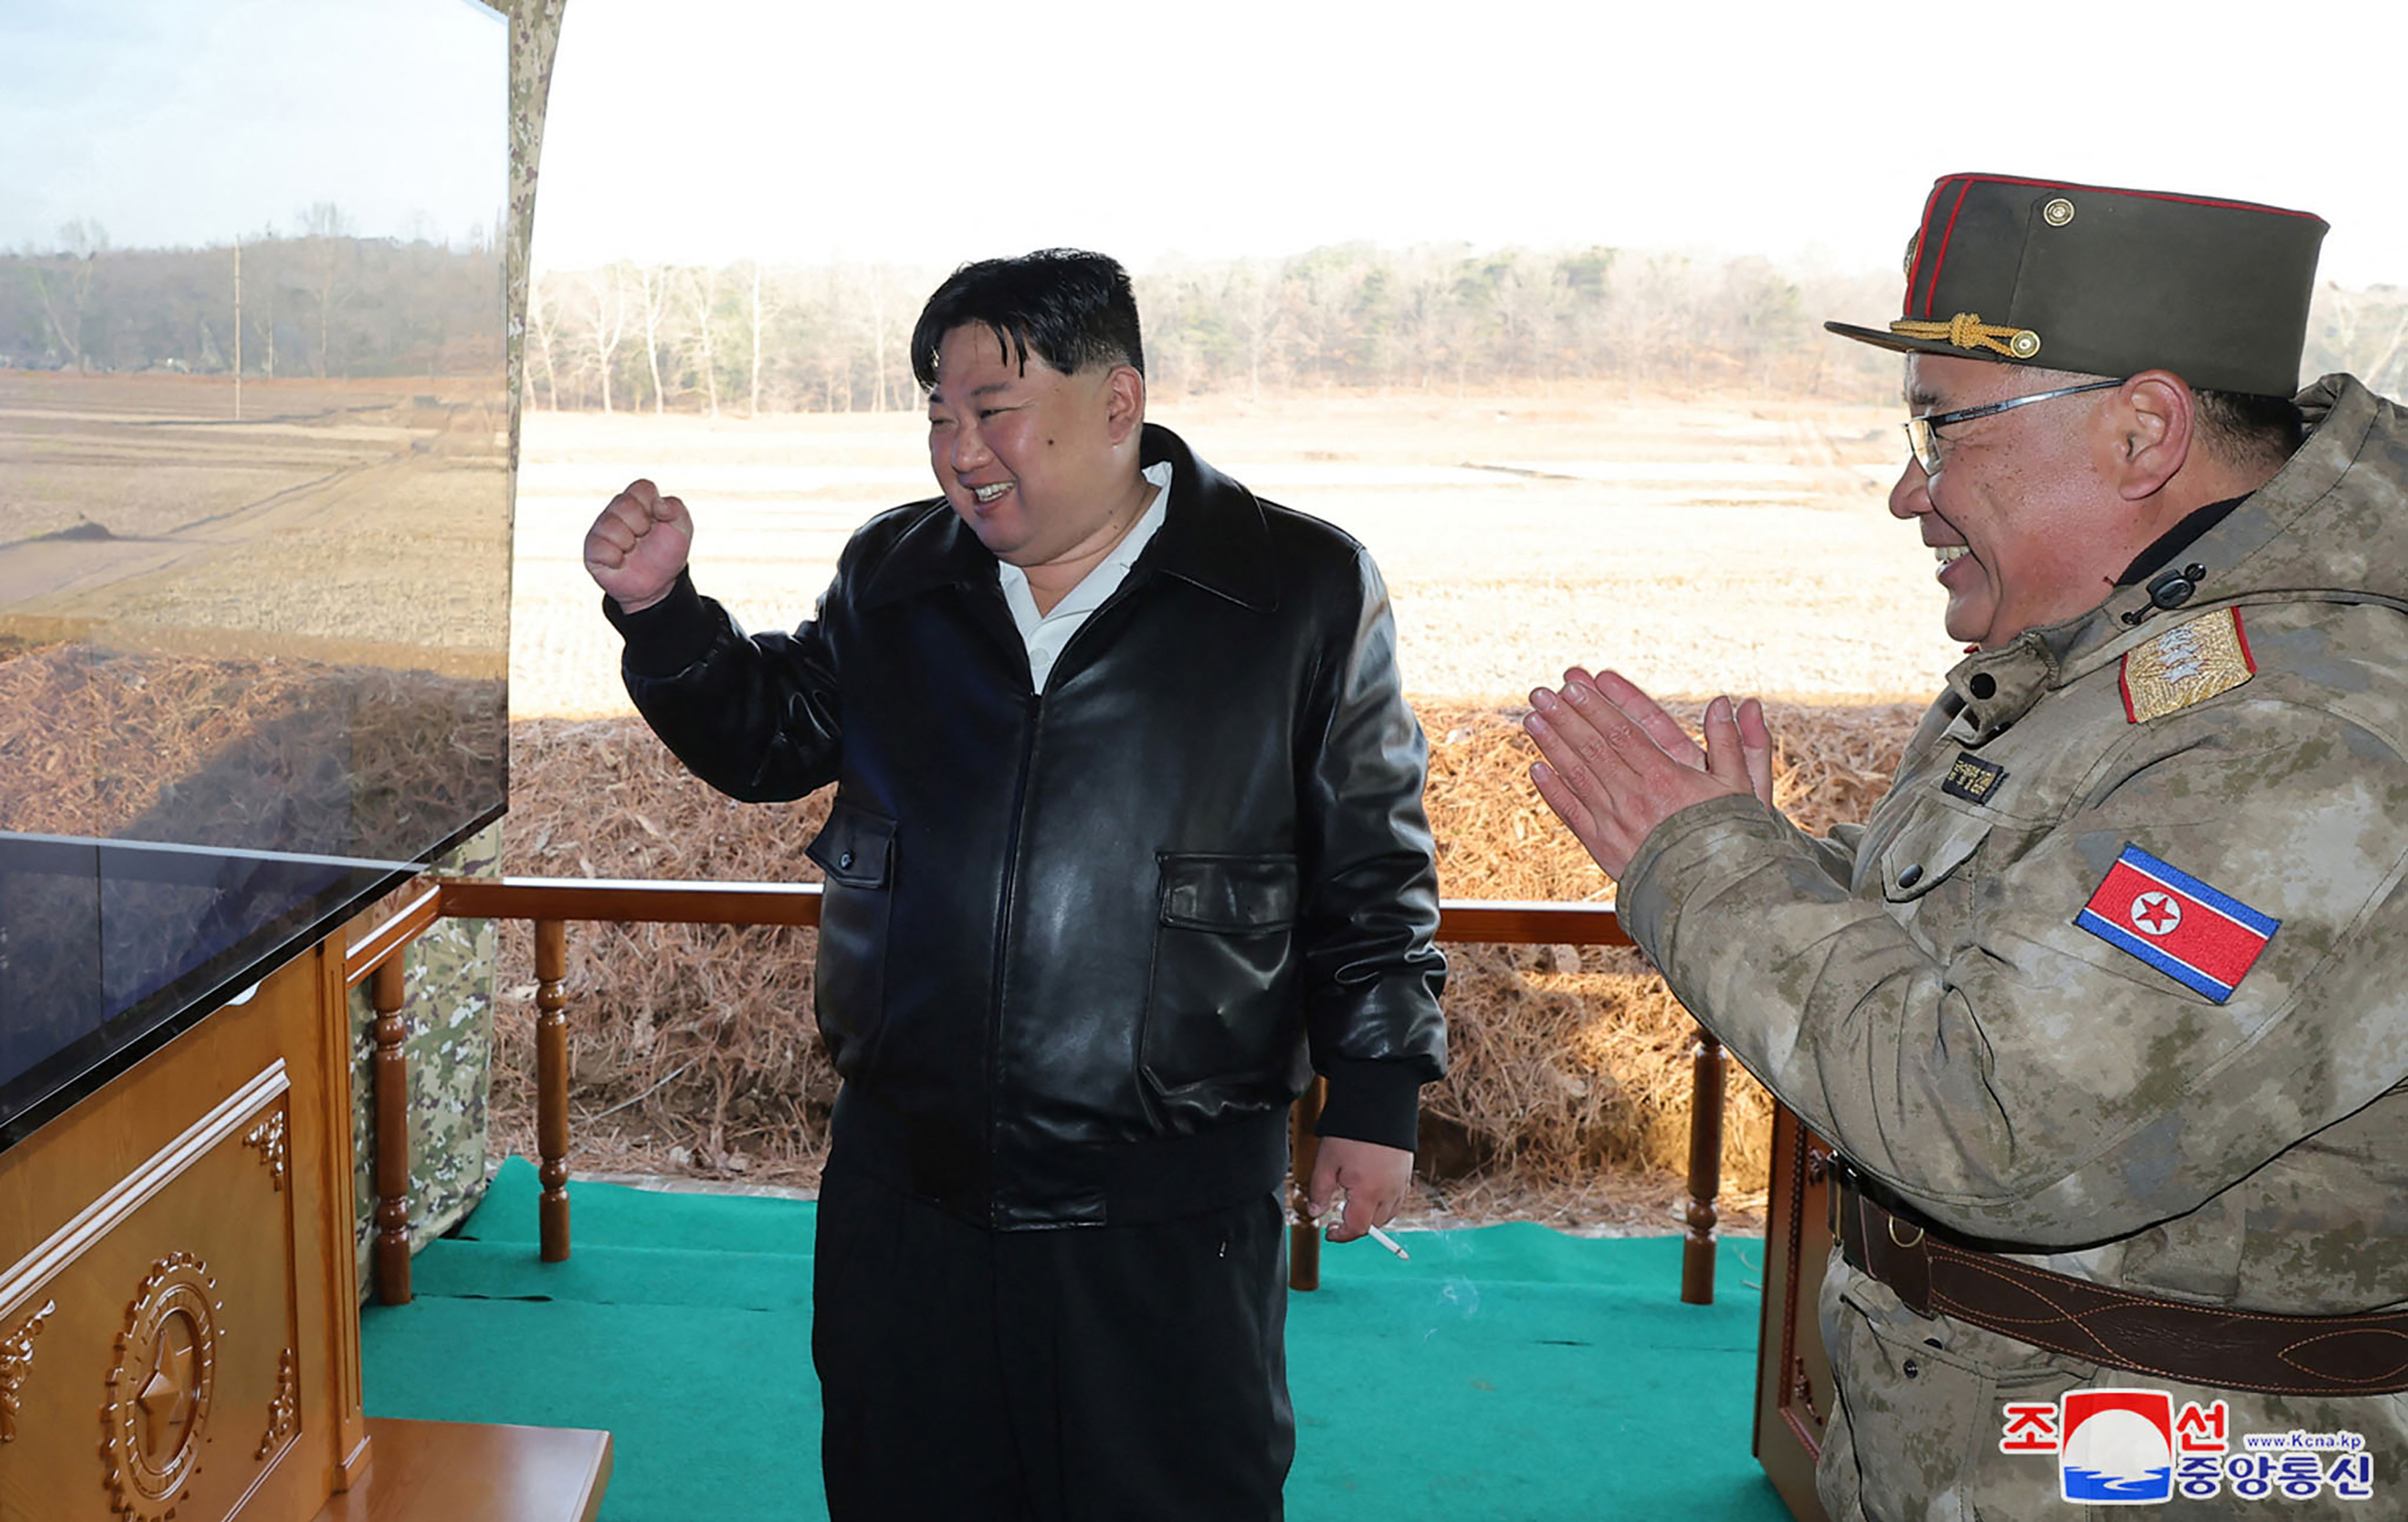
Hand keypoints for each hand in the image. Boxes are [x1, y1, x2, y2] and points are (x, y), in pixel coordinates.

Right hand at [584, 478, 693, 612]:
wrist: (657, 584)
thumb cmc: (666, 552)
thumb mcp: (681, 529)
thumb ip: (676, 509)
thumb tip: (659, 503)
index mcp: (638, 500)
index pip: (641, 487)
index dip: (653, 506)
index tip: (659, 520)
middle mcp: (617, 510)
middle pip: (624, 503)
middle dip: (641, 525)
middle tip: (643, 538)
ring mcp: (602, 528)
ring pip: (610, 524)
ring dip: (628, 542)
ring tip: (631, 551)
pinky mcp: (592, 549)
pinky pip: (599, 547)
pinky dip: (615, 558)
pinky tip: (619, 562)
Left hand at [1307, 1136, 1412, 1242]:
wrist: (1380, 1106)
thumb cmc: (1352, 1132)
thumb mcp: (1327, 1161)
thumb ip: (1319, 1190)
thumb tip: (1315, 1212)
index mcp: (1368, 1192)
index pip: (1357, 1228)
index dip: (1342, 1234)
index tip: (1330, 1230)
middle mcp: (1389, 1192)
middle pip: (1374, 1224)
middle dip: (1356, 1224)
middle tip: (1339, 1213)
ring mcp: (1400, 1184)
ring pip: (1388, 1214)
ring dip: (1371, 1215)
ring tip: (1354, 1201)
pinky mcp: (1406, 1174)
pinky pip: (1398, 1200)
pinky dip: (1385, 1204)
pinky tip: (1371, 1191)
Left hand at [1523, 668, 1773, 880]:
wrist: (1714, 896)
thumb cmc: (1732, 838)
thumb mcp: (1742, 788)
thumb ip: (1733, 743)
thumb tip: (1728, 701)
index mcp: (1667, 778)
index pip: (1623, 733)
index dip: (1596, 707)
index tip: (1574, 685)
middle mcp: (1635, 797)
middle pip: (1593, 748)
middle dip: (1565, 717)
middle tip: (1540, 692)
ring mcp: (1615, 822)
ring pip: (1577, 775)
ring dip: (1551, 745)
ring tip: (1531, 718)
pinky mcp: (1603, 846)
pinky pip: (1572, 813)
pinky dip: (1552, 790)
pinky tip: (1536, 768)